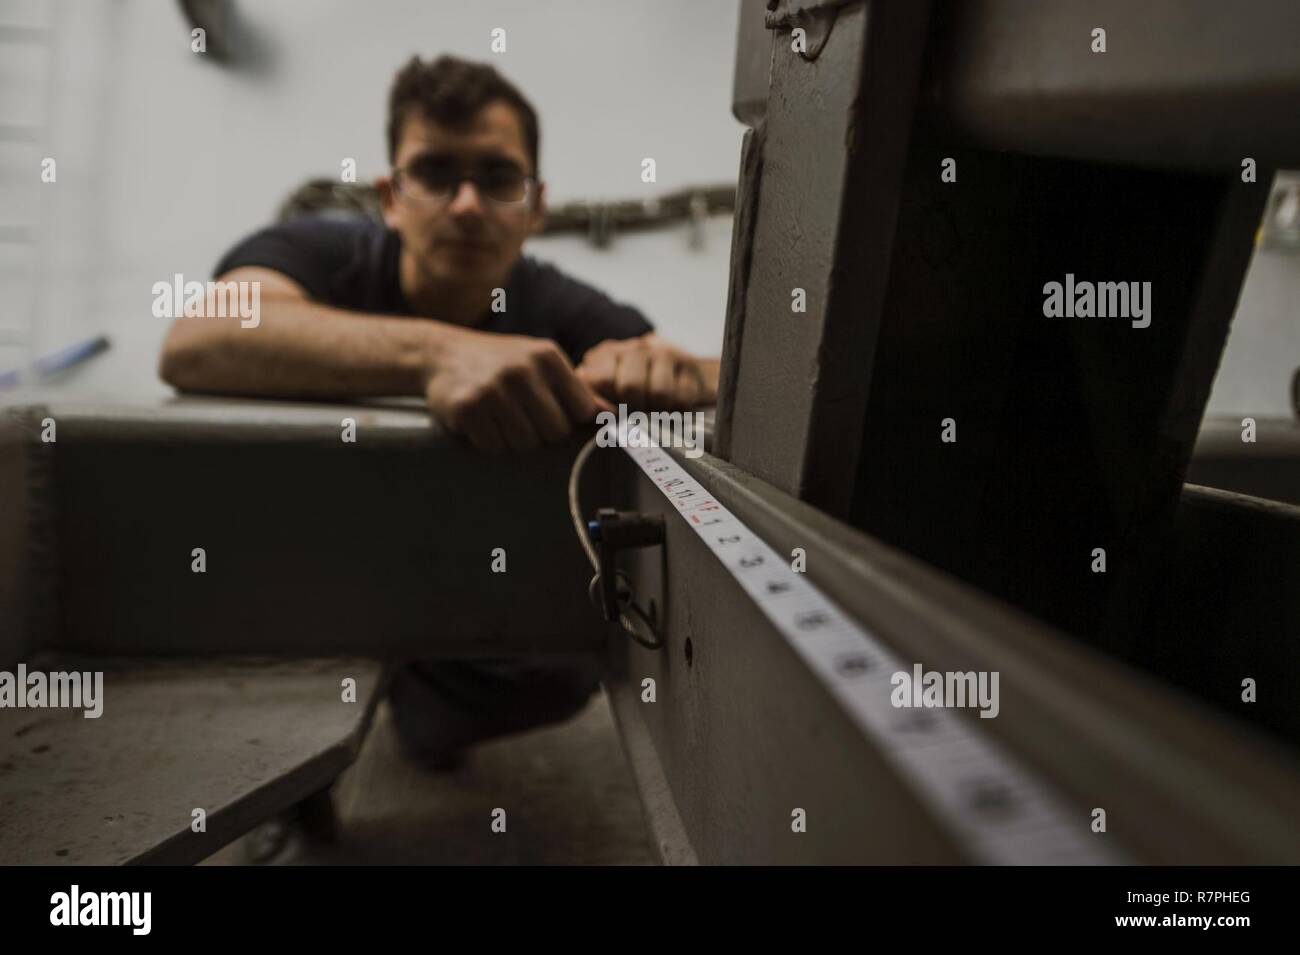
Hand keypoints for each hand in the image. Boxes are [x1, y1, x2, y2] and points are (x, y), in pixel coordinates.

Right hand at [423, 328, 613, 452]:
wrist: (443, 354)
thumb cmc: (502, 363)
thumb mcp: (542, 365)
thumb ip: (578, 390)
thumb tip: (614, 416)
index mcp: (548, 356)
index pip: (581, 412)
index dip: (568, 419)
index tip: (549, 410)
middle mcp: (522, 369)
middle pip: (555, 433)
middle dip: (541, 433)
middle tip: (520, 414)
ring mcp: (494, 388)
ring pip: (525, 444)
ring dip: (513, 438)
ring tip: (499, 415)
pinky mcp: (468, 408)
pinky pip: (495, 447)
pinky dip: (489, 441)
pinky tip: (480, 420)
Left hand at [575, 333, 716, 410]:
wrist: (677, 375)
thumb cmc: (632, 392)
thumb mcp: (603, 393)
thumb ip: (590, 400)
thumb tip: (589, 413)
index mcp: (606, 355)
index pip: (601, 380)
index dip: (607, 405)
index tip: (614, 414)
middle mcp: (633, 347)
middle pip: (631, 387)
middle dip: (635, 409)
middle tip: (638, 413)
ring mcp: (662, 352)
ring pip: (660, 393)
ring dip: (659, 410)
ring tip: (655, 409)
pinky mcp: (688, 363)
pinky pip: (683, 397)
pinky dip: (679, 409)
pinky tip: (673, 405)